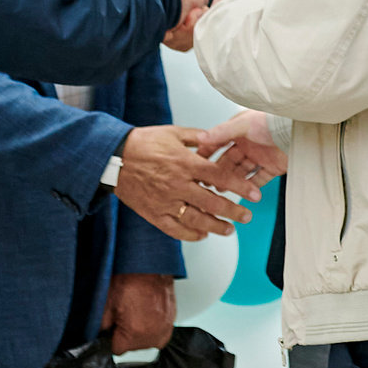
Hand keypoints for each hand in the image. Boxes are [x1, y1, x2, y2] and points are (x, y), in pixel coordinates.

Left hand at [101, 272, 176, 353]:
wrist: (149, 265)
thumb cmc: (129, 281)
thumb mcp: (104, 306)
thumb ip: (100, 329)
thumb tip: (99, 336)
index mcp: (136, 333)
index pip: (116, 350)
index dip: (111, 338)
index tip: (112, 327)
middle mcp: (154, 334)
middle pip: (133, 347)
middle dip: (127, 335)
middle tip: (124, 315)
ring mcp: (166, 327)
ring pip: (146, 341)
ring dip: (141, 331)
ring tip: (137, 312)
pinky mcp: (173, 320)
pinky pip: (158, 331)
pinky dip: (152, 324)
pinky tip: (146, 311)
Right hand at [111, 126, 257, 241]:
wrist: (112, 158)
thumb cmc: (143, 143)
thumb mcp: (173, 133)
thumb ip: (198, 137)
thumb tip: (218, 137)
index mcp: (185, 163)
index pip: (219, 178)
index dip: (240, 187)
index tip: (255, 195)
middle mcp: (177, 184)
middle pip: (211, 202)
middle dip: (233, 212)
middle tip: (247, 217)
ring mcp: (164, 201)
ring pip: (195, 219)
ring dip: (215, 226)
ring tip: (229, 230)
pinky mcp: (152, 213)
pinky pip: (174, 228)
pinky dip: (190, 234)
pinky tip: (202, 234)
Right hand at [197, 109, 287, 190]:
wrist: (300, 129)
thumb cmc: (274, 120)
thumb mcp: (244, 124)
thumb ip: (222, 132)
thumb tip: (200, 138)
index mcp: (240, 131)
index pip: (218, 143)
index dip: (207, 154)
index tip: (195, 164)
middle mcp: (249, 144)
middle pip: (228, 161)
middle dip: (218, 172)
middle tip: (207, 182)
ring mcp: (260, 156)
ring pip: (241, 172)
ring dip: (232, 181)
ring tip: (221, 190)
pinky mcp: (273, 167)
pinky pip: (259, 180)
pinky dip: (251, 187)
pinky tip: (241, 195)